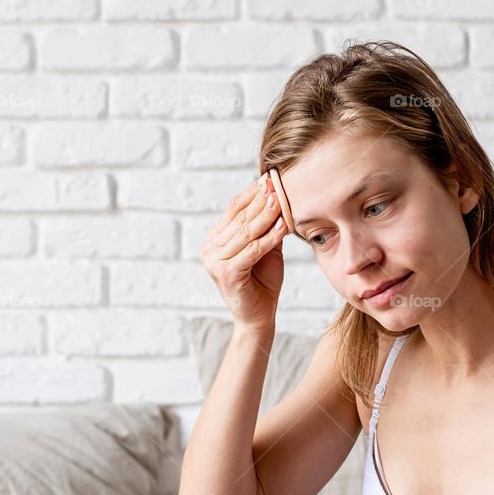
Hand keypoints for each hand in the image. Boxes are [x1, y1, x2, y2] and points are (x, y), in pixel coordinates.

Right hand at [200, 172, 286, 330]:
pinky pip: (252, 250)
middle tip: (276, 182)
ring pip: (246, 232)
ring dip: (266, 215)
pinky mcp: (226, 273)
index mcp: (215, 240)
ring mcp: (215, 261)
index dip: (252, 193)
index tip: (269, 178)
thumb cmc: (262, 282)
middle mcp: (210, 248)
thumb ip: (267, 227)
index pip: (233, 209)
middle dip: (260, 199)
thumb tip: (277, 197)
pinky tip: (283, 226)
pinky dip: (269, 237)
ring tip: (281, 199)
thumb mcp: (265, 248)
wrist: (259, 316)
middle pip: (239, 218)